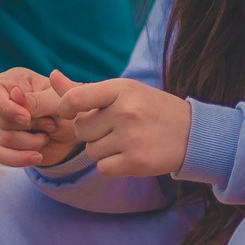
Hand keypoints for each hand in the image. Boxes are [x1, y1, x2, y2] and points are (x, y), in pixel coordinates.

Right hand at [0, 68, 83, 167]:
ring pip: (2, 140)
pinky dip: (19, 158)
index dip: (6, 108)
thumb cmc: (67, 109)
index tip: (27, 119)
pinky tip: (36, 156)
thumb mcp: (58, 101)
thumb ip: (37, 100)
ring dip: (30, 143)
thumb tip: (14, 94)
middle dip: (29, 128)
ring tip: (47, 136)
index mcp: (11, 81)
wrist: (73, 133)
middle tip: (51, 124)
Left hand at [61, 78, 190, 177]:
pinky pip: (102, 168)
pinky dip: (111, 165)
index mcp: (121, 89)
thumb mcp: (123, 92)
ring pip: (91, 150)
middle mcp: (126, 111)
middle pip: (81, 129)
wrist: (192, 133)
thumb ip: (85, 90)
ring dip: (102, 150)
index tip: (71, 113)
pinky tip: (128, 156)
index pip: (75, 99)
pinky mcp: (136, 161)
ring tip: (125, 141)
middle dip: (92, 132)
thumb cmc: (150, 109)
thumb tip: (52, 76)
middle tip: (114, 128)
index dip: (65, 109)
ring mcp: (131, 137)